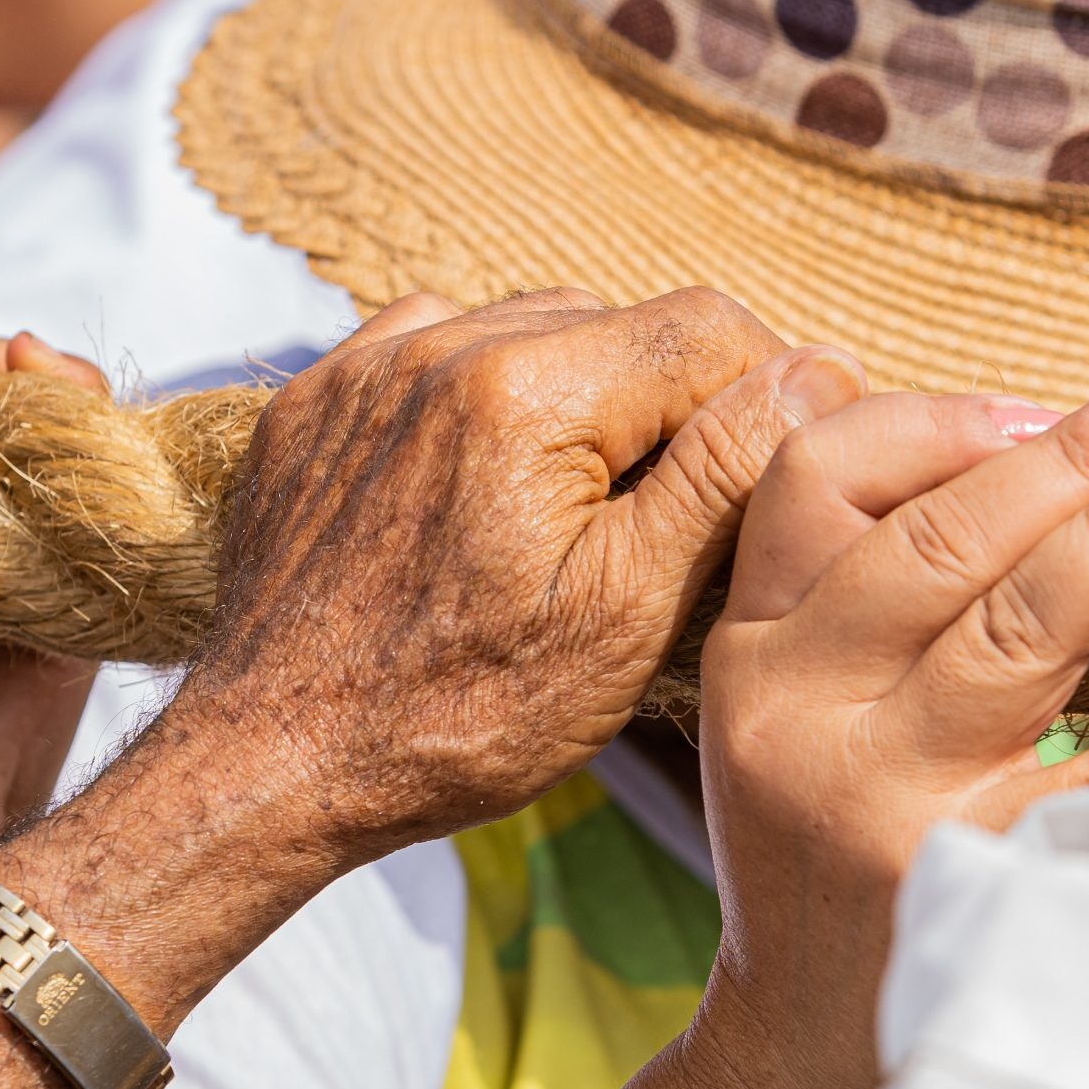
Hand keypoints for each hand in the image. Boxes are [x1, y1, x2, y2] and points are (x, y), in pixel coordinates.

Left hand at [178, 287, 855, 861]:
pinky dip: (485, 401)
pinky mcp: (314, 402)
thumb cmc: (455, 717)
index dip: (771, 390)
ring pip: (528, 330)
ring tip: (582, 511)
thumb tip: (816, 373)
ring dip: (580, 399)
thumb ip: (723, 480)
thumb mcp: (624, 614)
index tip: (780, 468)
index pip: (708, 326)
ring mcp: (362, 367)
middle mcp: (435, 346)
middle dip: (672, 405)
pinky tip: (491, 490)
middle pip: (620, 324)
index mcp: (526, 391)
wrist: (272, 764)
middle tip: (681, 515)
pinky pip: (434, 354)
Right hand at [691, 375, 1088, 1088]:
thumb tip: (1034, 444)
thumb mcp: (787, 709)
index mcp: (751, 656)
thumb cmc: (820, 844)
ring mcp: (881, 805)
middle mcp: (798, 718)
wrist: (805, 1044)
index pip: (813, 481)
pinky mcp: (972, 884)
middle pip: (934, 543)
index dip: (932, 422)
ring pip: (1014, 633)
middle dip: (1065, 459)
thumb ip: (852, 592)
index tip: (1033, 411)